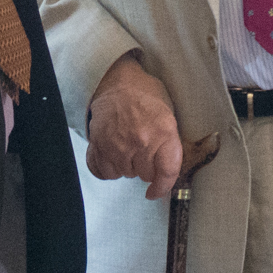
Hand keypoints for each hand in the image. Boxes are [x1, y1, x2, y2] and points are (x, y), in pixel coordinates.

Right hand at [86, 53, 182, 199]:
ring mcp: (117, 144)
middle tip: (143, 149)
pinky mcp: (98, 145)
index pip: (167, 172)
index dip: (162, 187)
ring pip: (123, 174)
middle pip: (144, 175)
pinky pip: (103, 172)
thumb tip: (174, 168)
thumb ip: (172, 142)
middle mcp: (140, 141)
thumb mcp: (170, 112)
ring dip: (126, 165)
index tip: (155, 192)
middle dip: (145, 167)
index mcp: (163, 132)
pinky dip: (107, 166)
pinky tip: (112, 153)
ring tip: (127, 145)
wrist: (116, 81)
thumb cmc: (145, 95)